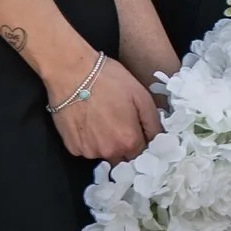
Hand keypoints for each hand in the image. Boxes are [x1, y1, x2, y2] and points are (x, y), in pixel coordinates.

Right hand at [45, 53, 160, 161]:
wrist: (71, 74)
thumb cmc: (109, 81)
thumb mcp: (141, 96)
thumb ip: (153, 122)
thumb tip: (158, 139)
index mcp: (128, 141)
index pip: (144, 153)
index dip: (143, 141)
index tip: (139, 129)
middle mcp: (108, 152)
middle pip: (124, 157)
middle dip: (126, 144)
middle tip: (121, 121)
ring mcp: (88, 152)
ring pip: (105, 153)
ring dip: (108, 143)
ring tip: (103, 118)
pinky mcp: (72, 147)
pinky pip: (88, 149)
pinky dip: (90, 140)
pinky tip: (89, 121)